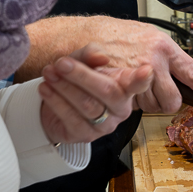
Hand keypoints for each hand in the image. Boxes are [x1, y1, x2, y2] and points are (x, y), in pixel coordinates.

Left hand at [38, 44, 152, 144]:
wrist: (57, 103)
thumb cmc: (77, 81)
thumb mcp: (83, 61)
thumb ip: (90, 55)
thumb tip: (100, 56)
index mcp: (125, 88)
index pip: (137, 84)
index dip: (142, 79)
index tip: (147, 70)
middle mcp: (120, 109)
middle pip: (107, 91)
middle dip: (82, 75)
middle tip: (62, 63)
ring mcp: (105, 125)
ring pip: (87, 104)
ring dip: (64, 86)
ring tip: (49, 72)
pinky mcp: (86, 136)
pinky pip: (71, 118)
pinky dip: (55, 101)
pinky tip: (46, 88)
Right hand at [69, 16, 192, 114]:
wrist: (84, 37)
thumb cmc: (116, 37)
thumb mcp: (148, 38)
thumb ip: (166, 58)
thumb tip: (185, 78)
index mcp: (165, 47)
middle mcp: (154, 59)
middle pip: (172, 100)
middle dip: (162, 101)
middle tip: (149, 89)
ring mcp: (136, 73)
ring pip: (152, 106)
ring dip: (143, 101)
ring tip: (131, 82)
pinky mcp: (120, 85)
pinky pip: (133, 106)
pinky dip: (127, 102)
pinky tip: (120, 87)